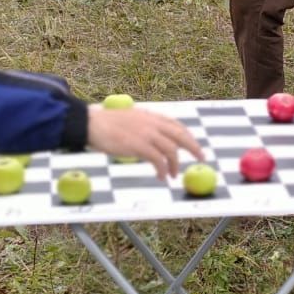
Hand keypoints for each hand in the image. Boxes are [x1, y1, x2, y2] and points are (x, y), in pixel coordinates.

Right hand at [86, 106, 203, 180]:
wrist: (92, 124)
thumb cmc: (107, 124)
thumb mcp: (131, 120)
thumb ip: (145, 126)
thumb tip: (153, 138)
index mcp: (151, 116)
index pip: (176, 125)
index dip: (188, 136)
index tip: (194, 145)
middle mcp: (152, 124)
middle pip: (181, 136)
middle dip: (194, 147)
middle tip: (201, 158)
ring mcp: (146, 134)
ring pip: (171, 150)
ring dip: (175, 165)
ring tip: (173, 175)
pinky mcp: (139, 146)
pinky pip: (158, 160)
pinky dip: (163, 170)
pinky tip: (162, 176)